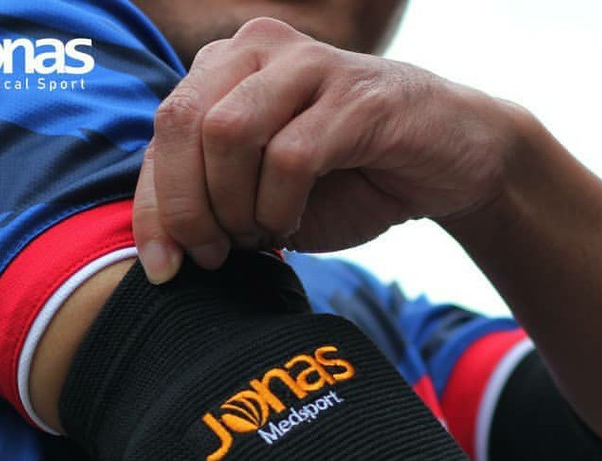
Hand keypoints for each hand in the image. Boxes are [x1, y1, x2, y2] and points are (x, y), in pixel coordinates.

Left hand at [134, 17, 519, 281]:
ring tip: (262, 236)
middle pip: (183, 123)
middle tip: (214, 255)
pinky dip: (280, 206)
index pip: (163, 132)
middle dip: (187, 207)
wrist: (447, 164)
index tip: (163, 270)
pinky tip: (291, 226)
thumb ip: (217, 199)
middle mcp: (258, 49)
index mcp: (228, 69)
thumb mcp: (270, 197)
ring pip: (228, 133)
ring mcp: (308, 65)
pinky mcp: (354, 97)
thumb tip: (163, 245)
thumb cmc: (354, 180)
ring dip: (235, 206)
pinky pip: (289, 156)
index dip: (154, 207)